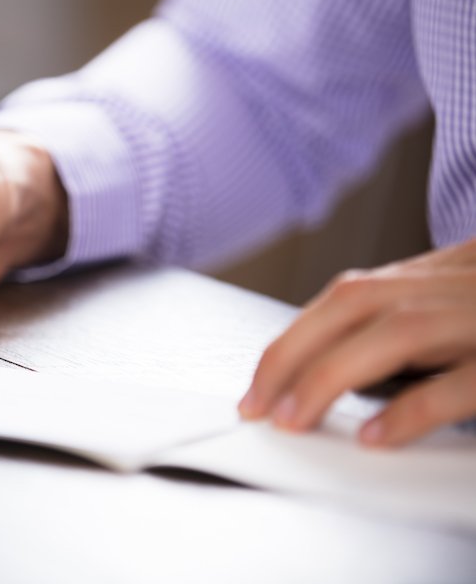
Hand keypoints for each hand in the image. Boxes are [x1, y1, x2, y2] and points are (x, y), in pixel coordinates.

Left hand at [239, 239, 475, 446]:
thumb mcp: (463, 307)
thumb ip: (406, 328)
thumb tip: (328, 373)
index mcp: (440, 273)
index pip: (347, 296)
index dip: (292, 340)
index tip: (255, 387)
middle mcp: (458, 284)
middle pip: (354, 303)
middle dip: (292, 355)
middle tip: (256, 407)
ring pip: (398, 332)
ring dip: (332, 376)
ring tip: (293, 420)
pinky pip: (461, 383)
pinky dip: (411, 410)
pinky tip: (372, 436)